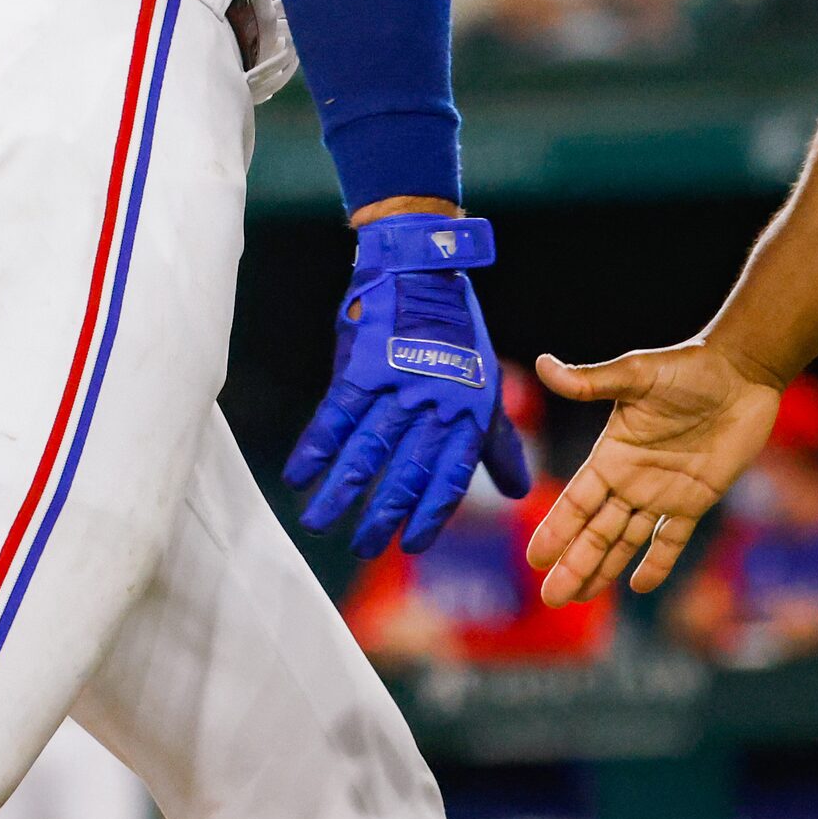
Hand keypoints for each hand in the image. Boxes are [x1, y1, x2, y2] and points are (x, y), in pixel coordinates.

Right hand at [283, 214, 529, 556]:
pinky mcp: (362, 365)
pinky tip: (299, 475)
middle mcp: (434, 403)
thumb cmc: (456, 334)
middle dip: (381, 514)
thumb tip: (518, 491)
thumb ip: (497, 442)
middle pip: (404, 471)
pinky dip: (315, 447)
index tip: (409, 545)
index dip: (429, 514)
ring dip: (340, 490)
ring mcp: (397, 384)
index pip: (449, 477)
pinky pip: (335, 415)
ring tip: (318, 522)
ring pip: (365, 450)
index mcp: (468, 412)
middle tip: (361, 548)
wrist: (422, 270)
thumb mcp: (486, 385)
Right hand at [526, 339, 779, 603]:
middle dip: (573, 563)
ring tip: (579, 597)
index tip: (535, 560)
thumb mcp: (636, 374)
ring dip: (604, 568)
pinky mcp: (696, 498)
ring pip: (626, 540)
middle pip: (596, 530)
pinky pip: (671, 537)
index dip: (557, 530)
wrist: (740, 372)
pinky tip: (641, 586)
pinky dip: (658, 561)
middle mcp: (631, 478)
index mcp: (611, 454)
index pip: (576, 500)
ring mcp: (662, 492)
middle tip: (551, 599)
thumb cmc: (687, 367)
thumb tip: (542, 364)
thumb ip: (591, 382)